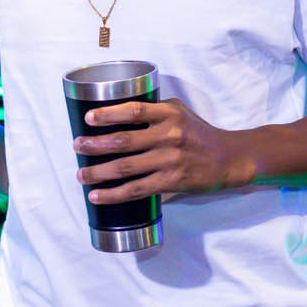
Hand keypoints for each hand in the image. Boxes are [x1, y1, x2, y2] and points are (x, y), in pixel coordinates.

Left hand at [73, 98, 254, 202]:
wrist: (229, 159)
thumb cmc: (200, 134)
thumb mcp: (180, 112)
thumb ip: (154, 110)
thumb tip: (119, 112)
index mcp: (169, 114)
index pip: (134, 111)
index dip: (108, 114)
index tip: (89, 118)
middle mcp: (169, 135)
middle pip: (124, 140)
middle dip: (95, 145)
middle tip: (77, 146)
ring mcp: (170, 160)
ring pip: (126, 167)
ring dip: (98, 172)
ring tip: (81, 174)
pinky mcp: (172, 181)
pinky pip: (137, 189)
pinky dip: (114, 194)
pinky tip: (98, 196)